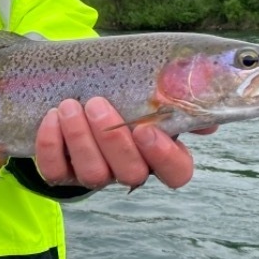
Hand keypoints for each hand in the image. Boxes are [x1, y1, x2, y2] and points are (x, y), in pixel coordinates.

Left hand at [34, 97, 215, 191]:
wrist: (76, 89)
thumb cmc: (122, 87)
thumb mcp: (151, 84)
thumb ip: (180, 95)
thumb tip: (208, 116)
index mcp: (158, 151)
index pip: (176, 172)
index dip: (164, 157)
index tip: (147, 129)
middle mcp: (129, 168)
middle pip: (131, 172)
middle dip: (113, 139)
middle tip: (96, 104)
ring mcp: (96, 173)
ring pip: (93, 174)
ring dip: (80, 138)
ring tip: (69, 105)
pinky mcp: (62, 173)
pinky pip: (56, 171)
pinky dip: (51, 145)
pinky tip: (51, 117)